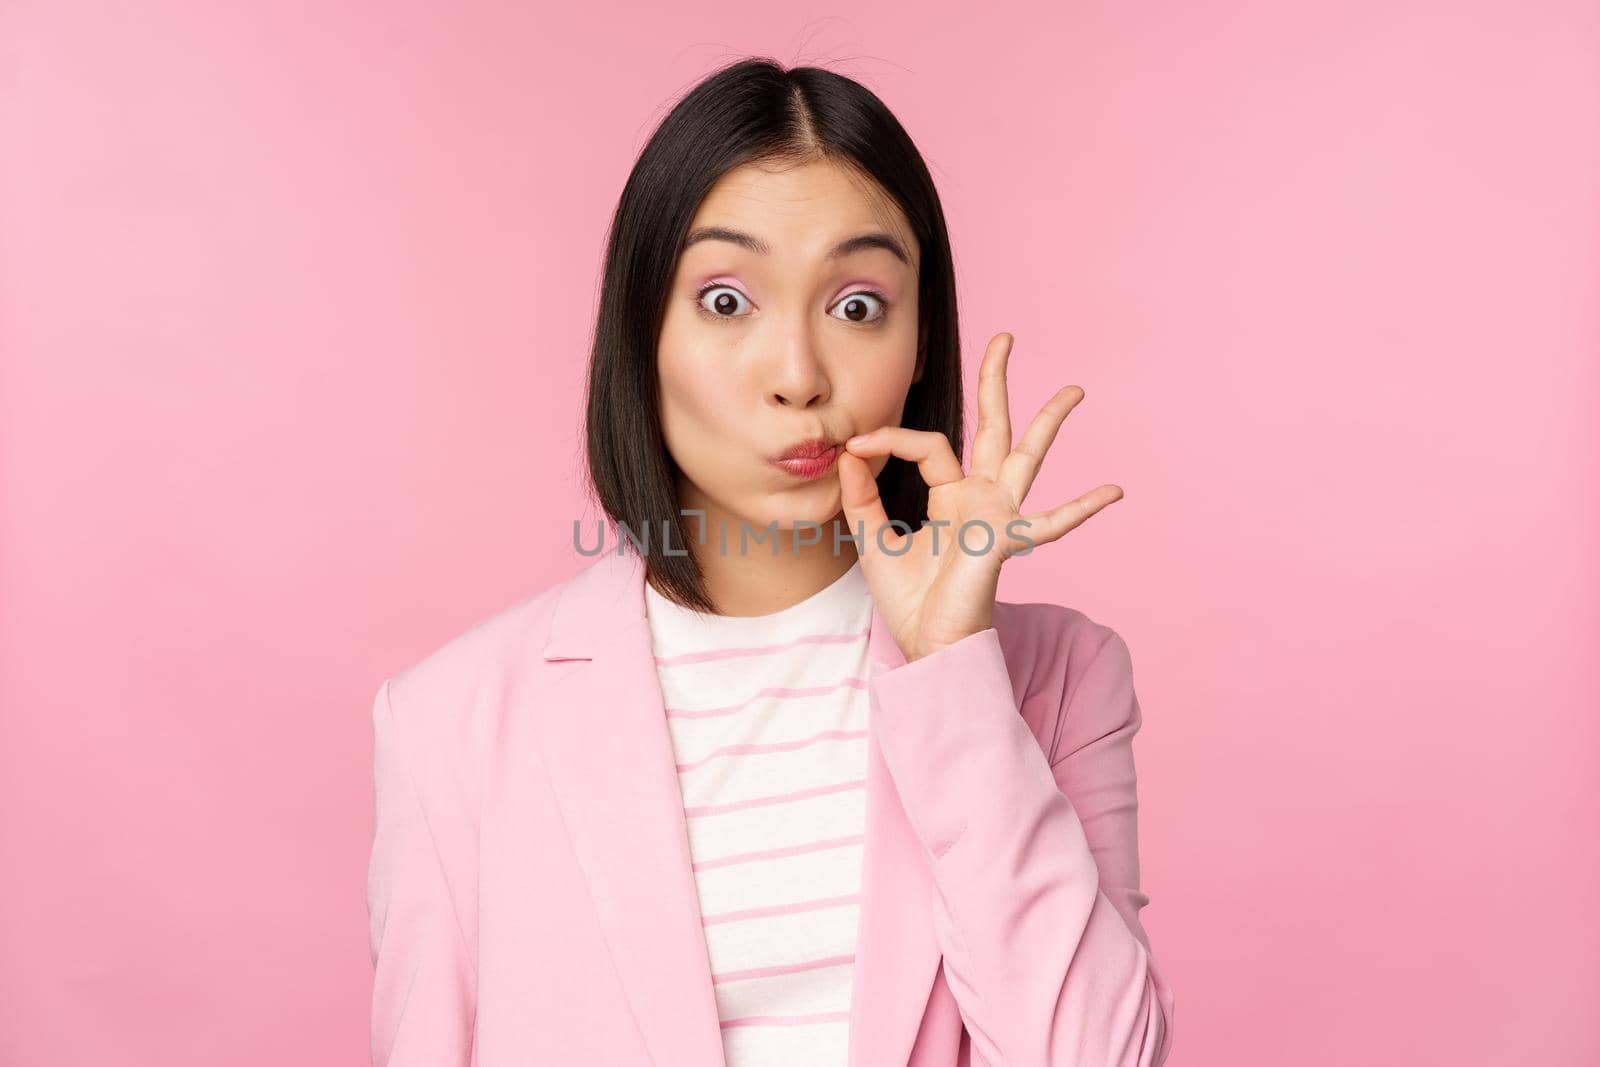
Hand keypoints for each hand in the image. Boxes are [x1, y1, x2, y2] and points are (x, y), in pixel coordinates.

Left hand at [835, 332, 1123, 662]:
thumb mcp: (873, 538)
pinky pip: (1049, 524)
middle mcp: (980, 498)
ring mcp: (999, 516)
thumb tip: (849, 450)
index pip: (927, 444)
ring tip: (1073, 390)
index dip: (888, 439)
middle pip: (992, 428)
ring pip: (1026, 456)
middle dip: (997, 382)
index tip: (853, 445)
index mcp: (951, 495)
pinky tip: (1113, 491)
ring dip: (1048, 421)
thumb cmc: (908, 600)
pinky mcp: (1005, 541)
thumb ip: (861, 495)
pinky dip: (1081, 509)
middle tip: (1006, 337)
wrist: (926, 647)